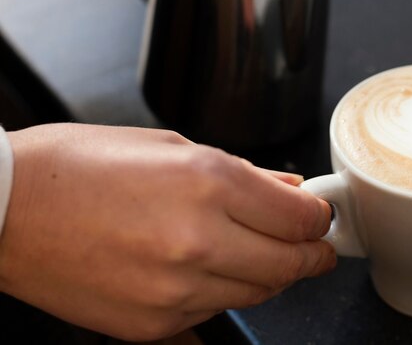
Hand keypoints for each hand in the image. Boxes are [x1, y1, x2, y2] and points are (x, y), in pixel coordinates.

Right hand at [0, 124, 333, 340]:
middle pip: (291, 263)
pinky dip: (228, 290)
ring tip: (268, 251)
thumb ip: (243, 175)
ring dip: (274, 272)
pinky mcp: (154, 325)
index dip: (319, 218)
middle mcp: (199, 240)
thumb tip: (287, 192)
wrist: (8, 209)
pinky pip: (215, 310)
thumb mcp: (172, 147)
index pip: (301, 218)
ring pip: (259, 292)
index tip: (319, 215)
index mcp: (207, 182)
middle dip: (312, 253)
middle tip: (314, 245)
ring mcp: (176, 290)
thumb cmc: (80, 165)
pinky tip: (216, 267)